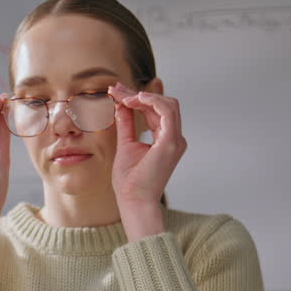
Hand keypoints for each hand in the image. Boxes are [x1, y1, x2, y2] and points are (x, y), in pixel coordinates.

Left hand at [110, 83, 186, 238]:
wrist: (133, 200)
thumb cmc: (130, 180)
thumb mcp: (126, 144)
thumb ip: (127, 123)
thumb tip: (122, 105)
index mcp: (166, 139)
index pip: (155, 110)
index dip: (136, 98)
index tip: (116, 92)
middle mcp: (174, 138)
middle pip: (162, 104)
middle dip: (138, 94)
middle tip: (115, 90)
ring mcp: (175, 140)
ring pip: (168, 104)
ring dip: (144, 96)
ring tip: (123, 97)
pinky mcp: (171, 143)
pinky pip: (167, 112)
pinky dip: (153, 101)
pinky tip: (135, 98)